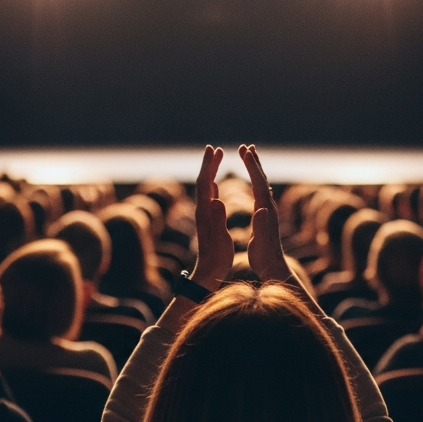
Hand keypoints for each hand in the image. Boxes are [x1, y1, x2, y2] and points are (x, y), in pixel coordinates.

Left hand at [189, 145, 231, 291]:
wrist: (207, 272)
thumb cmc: (216, 258)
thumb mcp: (220, 239)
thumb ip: (218, 220)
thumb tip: (217, 200)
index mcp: (206, 212)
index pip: (205, 183)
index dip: (209, 165)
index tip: (214, 149)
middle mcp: (202, 211)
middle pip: (203, 182)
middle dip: (208, 164)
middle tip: (214, 149)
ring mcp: (204, 215)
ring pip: (206, 188)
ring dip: (210, 172)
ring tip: (216, 160)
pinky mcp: (207, 220)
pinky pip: (209, 198)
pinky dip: (212, 186)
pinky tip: (215, 185)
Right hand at [241, 145, 293, 282]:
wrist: (274, 267)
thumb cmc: (265, 256)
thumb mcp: (261, 241)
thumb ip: (261, 224)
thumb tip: (262, 208)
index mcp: (265, 210)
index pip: (258, 182)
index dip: (251, 166)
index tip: (243, 151)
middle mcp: (269, 207)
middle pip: (261, 179)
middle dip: (253, 162)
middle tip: (246, 146)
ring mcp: (268, 211)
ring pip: (261, 184)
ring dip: (255, 169)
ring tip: (250, 157)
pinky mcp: (266, 217)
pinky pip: (260, 193)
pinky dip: (256, 182)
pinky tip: (255, 182)